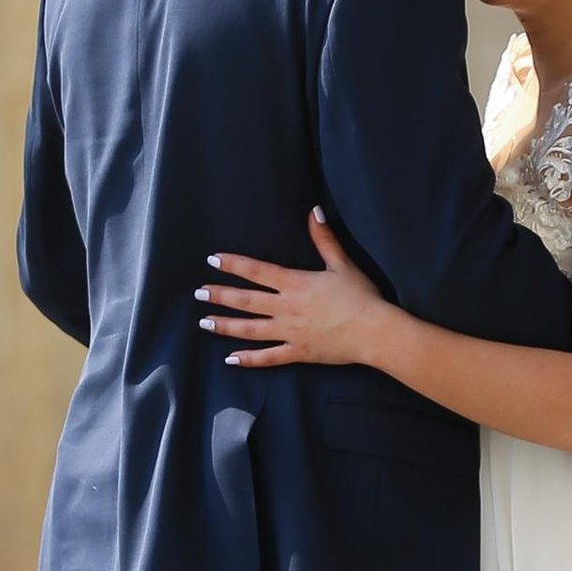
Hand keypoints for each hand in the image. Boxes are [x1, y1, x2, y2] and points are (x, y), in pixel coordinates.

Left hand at [199, 208, 392, 368]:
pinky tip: (231, 359)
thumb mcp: (342, 263)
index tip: (212, 260)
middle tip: (198, 293)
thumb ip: (324, 239)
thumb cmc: (360, 296)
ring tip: (204, 323)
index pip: (256, 271)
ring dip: (225, 325)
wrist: (373, 331)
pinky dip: (248, 359)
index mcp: (294, 283)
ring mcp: (289, 332)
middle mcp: (285, 308)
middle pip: (245, 301)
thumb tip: (314, 211)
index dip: (232, 264)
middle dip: (219, 296)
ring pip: (249, 329)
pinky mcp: (298, 352)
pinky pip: (268, 357)